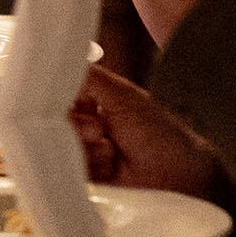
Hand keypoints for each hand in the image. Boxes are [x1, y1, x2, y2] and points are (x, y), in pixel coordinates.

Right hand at [71, 65, 225, 197]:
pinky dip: (89, 167)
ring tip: (112, 152)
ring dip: (87, 150)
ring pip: (61, 147)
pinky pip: (69, 169)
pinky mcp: (87, 176)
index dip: (61, 101)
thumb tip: (56, 60)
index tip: (76, 106)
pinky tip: (110, 168)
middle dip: (78, 128)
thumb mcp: (123, 96)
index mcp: (95, 99)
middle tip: (100, 131)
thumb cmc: (160, 133)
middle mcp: (87, 123)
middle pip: (57, 123)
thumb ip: (88, 76)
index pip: (61, 95)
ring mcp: (87, 151)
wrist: (179, 177)